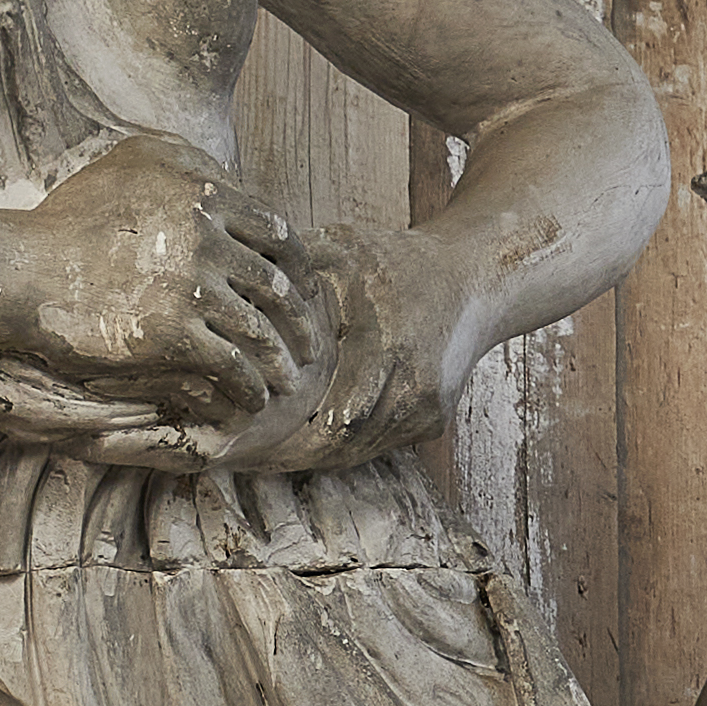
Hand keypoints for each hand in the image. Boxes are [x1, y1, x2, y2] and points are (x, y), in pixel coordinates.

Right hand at [0, 133, 319, 425]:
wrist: (22, 270)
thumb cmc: (70, 220)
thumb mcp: (130, 162)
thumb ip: (186, 163)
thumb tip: (235, 180)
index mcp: (201, 191)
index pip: (276, 233)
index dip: (299, 268)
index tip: (306, 290)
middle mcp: (204, 234)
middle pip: (276, 287)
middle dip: (300, 323)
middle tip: (311, 347)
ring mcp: (191, 285)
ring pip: (260, 332)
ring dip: (281, 363)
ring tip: (288, 382)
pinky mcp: (174, 334)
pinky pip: (233, 368)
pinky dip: (250, 388)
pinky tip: (255, 401)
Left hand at [211, 224, 477, 474]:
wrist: (473, 280)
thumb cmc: (398, 261)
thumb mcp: (343, 249)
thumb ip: (291, 272)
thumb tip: (233, 293)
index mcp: (391, 348)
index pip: (333, 422)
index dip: (283, 439)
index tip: (237, 441)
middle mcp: (415, 390)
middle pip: (341, 447)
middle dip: (286, 455)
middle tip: (235, 455)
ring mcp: (427, 412)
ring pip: (356, 452)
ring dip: (308, 455)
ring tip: (256, 454)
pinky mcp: (432, 422)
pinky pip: (375, 444)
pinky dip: (336, 446)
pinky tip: (297, 440)